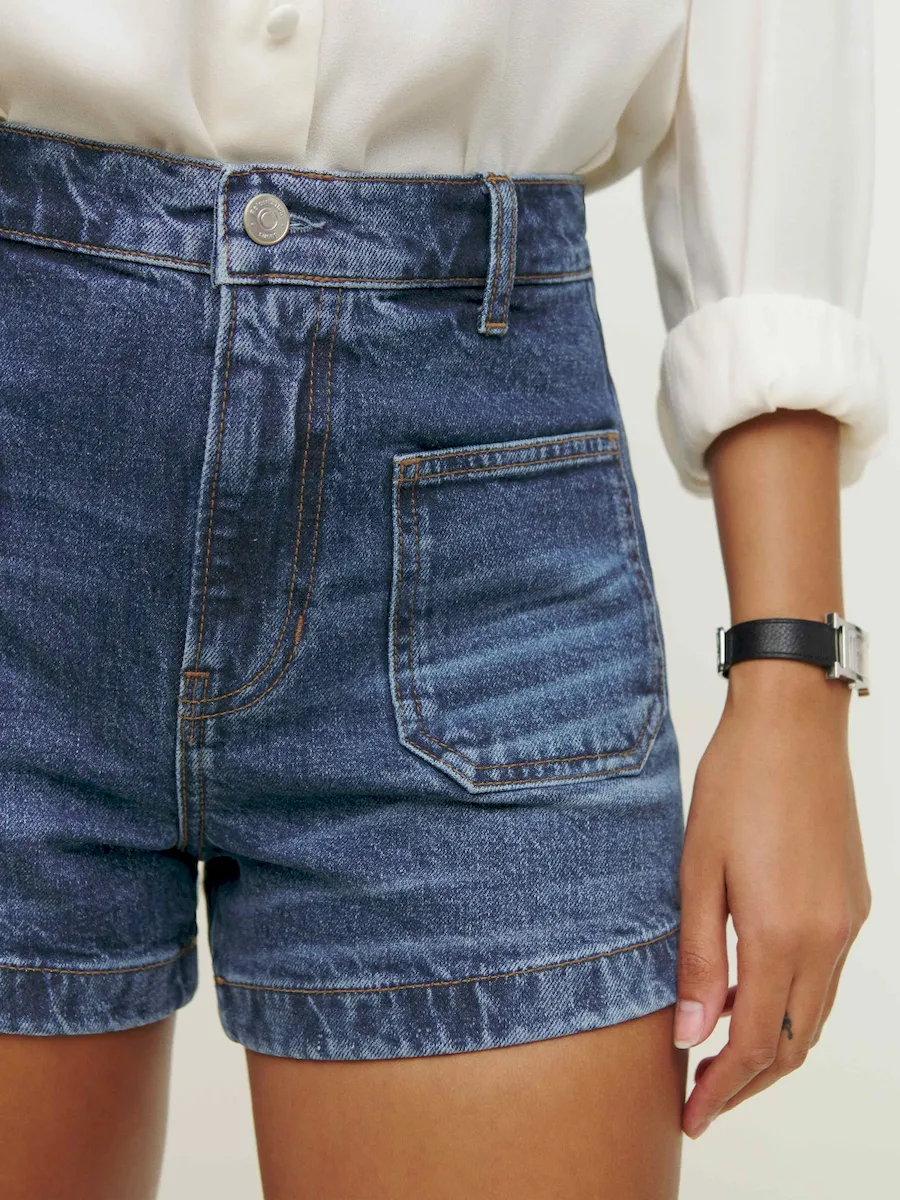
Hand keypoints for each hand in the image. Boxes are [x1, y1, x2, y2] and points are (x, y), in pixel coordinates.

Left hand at [674, 659, 871, 1138]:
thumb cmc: (736, 785)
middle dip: (747, 1083)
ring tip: (722, 1062)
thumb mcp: (697, 870)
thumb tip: (692, 1035)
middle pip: (791, 1042)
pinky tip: (758, 998)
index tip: (690, 1114)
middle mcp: (826, 939)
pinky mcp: (852, 903)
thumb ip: (699, 958)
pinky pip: (827, 978)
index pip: (753, 1043)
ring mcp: (846, 922)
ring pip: (814, 1015)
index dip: (720, 1089)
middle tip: (701, 1100)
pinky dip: (793, 1006)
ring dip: (772, 1048)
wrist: (792, 726)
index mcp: (781, 934)